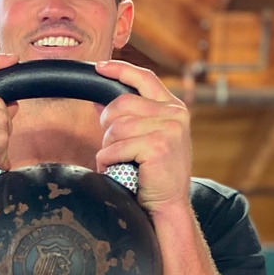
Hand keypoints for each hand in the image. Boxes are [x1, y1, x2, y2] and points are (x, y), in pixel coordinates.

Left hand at [94, 61, 190, 214]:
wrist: (168, 206)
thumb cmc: (155, 176)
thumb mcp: (148, 139)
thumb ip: (130, 118)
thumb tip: (98, 100)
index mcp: (174, 108)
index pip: (145, 78)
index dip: (121, 70)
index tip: (100, 67)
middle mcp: (174, 114)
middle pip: (121, 103)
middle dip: (107, 125)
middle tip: (111, 147)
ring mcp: (168, 129)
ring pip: (116, 127)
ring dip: (107, 147)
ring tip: (117, 162)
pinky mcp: (157, 146)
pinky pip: (116, 147)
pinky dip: (108, 161)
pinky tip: (117, 170)